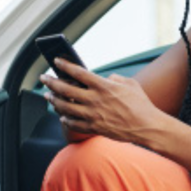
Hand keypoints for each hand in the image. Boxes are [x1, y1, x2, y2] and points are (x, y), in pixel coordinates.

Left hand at [41, 58, 167, 144]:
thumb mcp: (130, 84)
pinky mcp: (94, 128)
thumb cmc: (141, 104)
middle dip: (51, 83)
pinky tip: (62, 117)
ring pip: (66, 108)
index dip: (64, 66)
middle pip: (66, 90)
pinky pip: (74, 124)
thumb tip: (104, 79)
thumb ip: (114, 79)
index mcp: (103, 86)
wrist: (147, 126)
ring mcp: (93, 115)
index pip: (78, 73)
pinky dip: (66, 120)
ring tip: (48, 97)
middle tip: (43, 79)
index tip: (56, 62)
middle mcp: (95, 100)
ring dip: (54, 101)